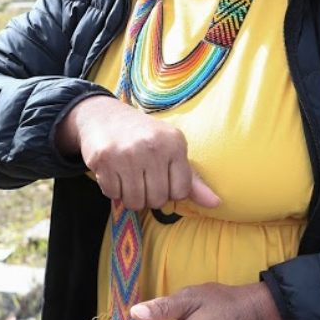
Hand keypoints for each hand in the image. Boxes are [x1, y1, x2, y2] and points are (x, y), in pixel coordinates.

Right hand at [56, 95, 220, 209]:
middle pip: (157, 200)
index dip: (168, 190)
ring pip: (134, 201)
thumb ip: (192, 180)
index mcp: (174, 143)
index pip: (179, 192)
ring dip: (129, 196)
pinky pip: (112, 194)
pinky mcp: (103, 159)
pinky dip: (112, 189)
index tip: (159, 176)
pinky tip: (112, 172)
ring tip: (127, 177)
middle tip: (141, 177)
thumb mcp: (171, 150)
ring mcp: (126, 153)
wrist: (103, 116)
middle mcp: (152, 146)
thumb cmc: (143, 137)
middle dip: (148, 195)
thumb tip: (216, 203)